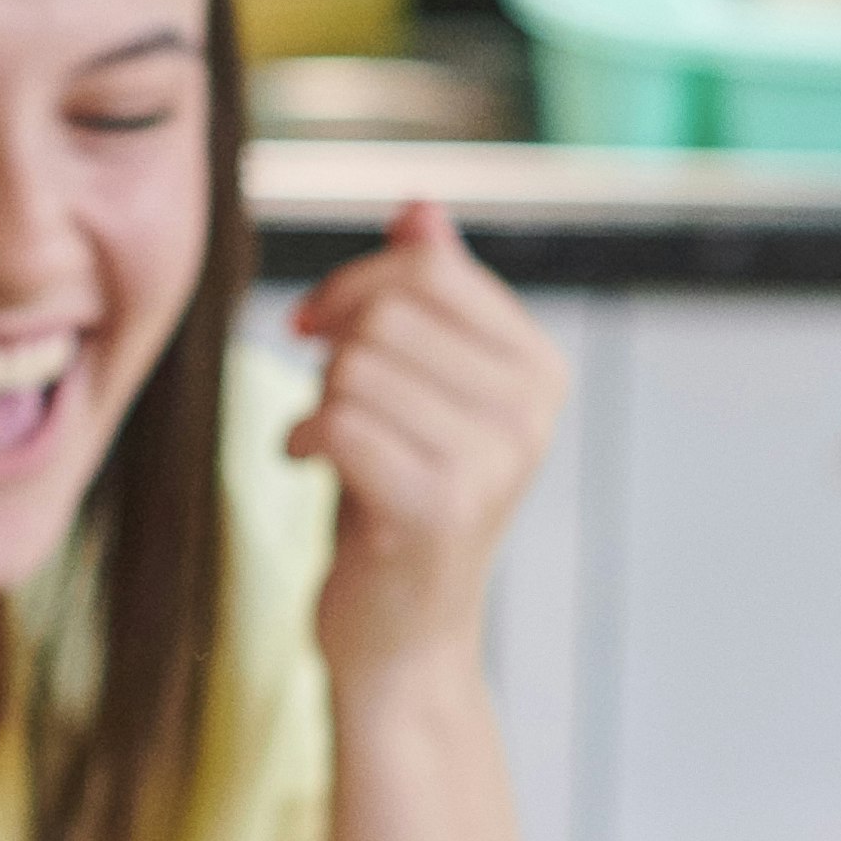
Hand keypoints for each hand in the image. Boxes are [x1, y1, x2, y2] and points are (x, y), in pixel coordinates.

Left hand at [287, 204, 569, 700]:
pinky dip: (301, 439)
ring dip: (317, 401)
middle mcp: (531, 412)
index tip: (316, 324)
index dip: (353, 284)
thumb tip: (421, 209)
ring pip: (355, 369)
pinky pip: (339, 424)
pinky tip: (308, 468)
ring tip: (331, 445)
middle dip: (331, 347)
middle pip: (387, 314)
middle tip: (322, 397)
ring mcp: (493, 462)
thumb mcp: (419, 389)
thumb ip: (428, 299)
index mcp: (538, 369)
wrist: (401, 632)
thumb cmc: (396, 499)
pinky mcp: (439, 508)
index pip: (429, 269)